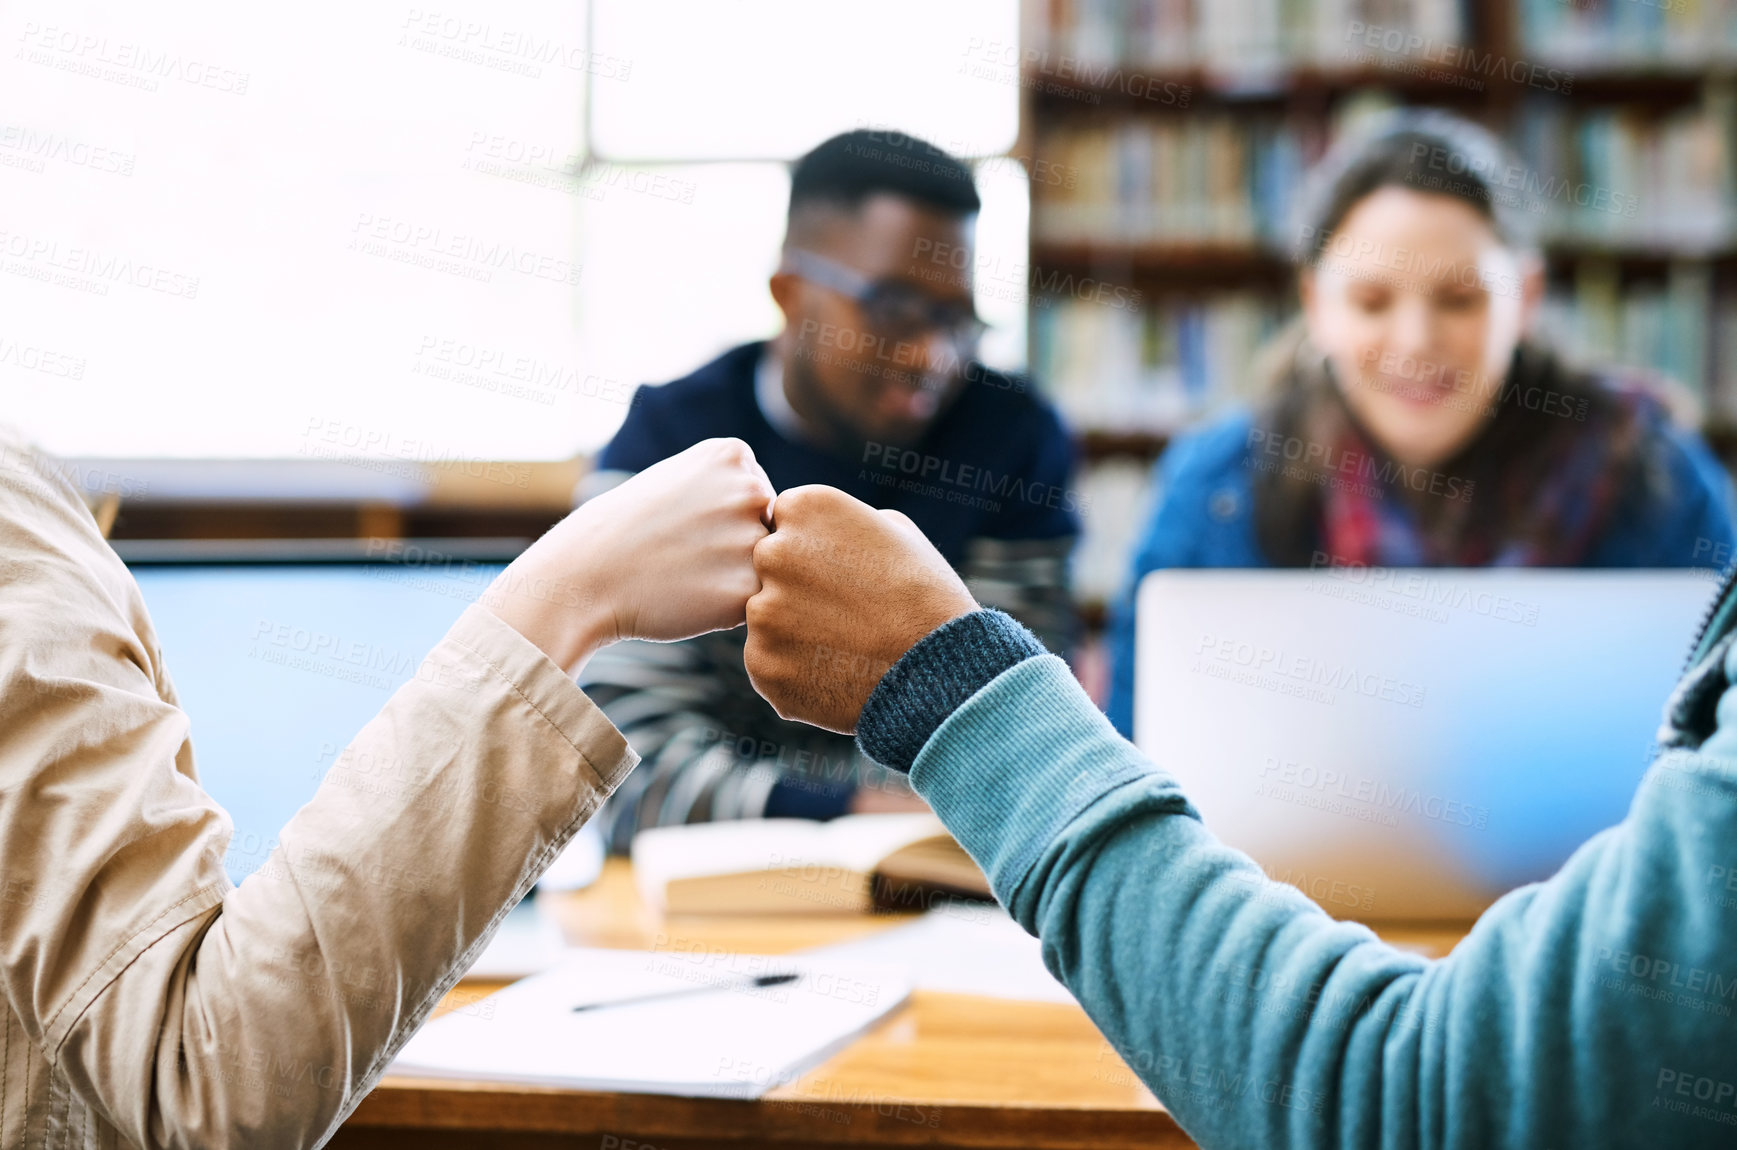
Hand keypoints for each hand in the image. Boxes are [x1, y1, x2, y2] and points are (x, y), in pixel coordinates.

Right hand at [484, 438, 773, 673]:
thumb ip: (733, 487)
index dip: (723, 520)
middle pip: (770, 532)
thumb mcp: (681, 480)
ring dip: (735, 579)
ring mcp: (751, 537)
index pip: (760, 498)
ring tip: (686, 575)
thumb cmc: (628, 532)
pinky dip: (728, 609)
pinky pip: (758, 603)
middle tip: (683, 554)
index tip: (683, 523)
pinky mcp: (746, 588)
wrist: (583, 577)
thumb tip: (787, 515)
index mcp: (734, 454)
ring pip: (766, 569)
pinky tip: (689, 597)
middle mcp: (750, 488)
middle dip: (735, 549)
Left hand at [744, 485, 977, 732]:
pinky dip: (794, 672)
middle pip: (768, 570)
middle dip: (797, 588)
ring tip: (846, 648)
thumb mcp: (895, 532)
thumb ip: (841, 525)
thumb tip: (814, 535)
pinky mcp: (762, 664)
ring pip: (768, 619)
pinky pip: (769, 664)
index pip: (782, 523)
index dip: (813, 550)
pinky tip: (835, 675)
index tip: (843, 573)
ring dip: (794, 632)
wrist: (942, 671)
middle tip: (845, 614)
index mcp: (804, 508)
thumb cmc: (927, 596)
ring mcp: (763, 612)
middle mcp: (773, 553)